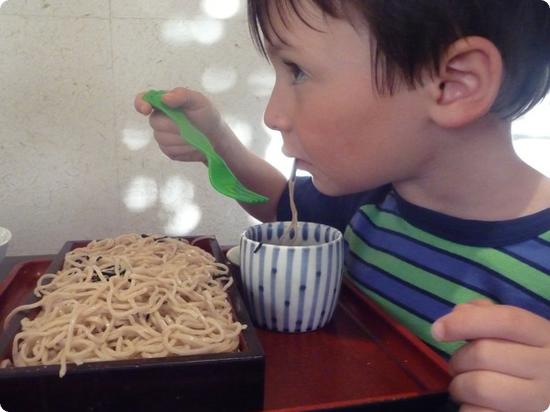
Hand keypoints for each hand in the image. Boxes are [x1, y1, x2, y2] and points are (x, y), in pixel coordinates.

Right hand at [135, 87, 227, 162]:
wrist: (216, 137)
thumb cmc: (206, 115)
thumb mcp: (199, 100)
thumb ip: (182, 95)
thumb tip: (164, 98)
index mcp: (164, 102)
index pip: (143, 100)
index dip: (141, 104)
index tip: (146, 109)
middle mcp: (159, 118)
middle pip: (154, 122)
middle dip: (174, 125)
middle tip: (190, 125)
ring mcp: (162, 135)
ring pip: (161, 138)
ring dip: (181, 138)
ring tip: (194, 135)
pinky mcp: (168, 150)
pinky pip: (169, 150)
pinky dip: (183, 148)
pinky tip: (192, 144)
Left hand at [432, 300, 549, 411]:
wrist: (541, 391)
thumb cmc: (517, 355)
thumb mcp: (508, 330)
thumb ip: (484, 313)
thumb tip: (459, 313)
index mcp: (544, 336)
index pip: (507, 320)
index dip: (467, 322)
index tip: (437, 331)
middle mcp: (547, 367)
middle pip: (484, 353)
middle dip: (458, 359)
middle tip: (457, 366)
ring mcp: (539, 399)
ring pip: (479, 387)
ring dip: (458, 386)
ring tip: (463, 386)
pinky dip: (466, 408)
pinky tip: (473, 404)